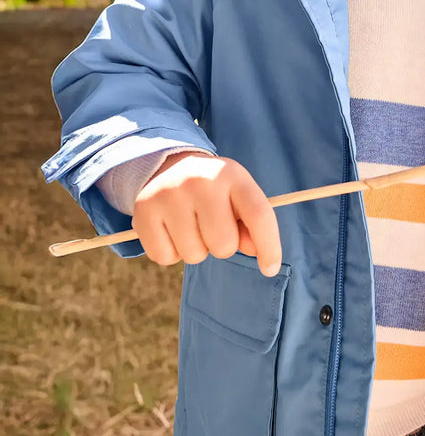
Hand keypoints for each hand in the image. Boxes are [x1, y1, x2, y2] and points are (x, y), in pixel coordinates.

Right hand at [132, 152, 282, 275]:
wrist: (169, 166)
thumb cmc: (214, 192)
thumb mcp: (238, 198)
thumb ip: (253, 225)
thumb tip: (253, 250)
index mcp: (232, 174)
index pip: (259, 215)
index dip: (269, 246)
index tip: (270, 269)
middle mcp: (200, 180)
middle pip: (224, 245)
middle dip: (222, 246)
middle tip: (212, 227)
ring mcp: (169, 194)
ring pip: (194, 255)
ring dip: (196, 250)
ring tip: (191, 225)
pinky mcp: (143, 210)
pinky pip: (165, 257)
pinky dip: (171, 252)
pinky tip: (171, 230)